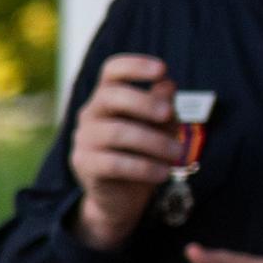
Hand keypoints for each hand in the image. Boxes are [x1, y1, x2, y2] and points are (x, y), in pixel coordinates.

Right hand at [69, 53, 187, 249]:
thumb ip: (163, 106)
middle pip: (111, 96)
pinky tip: (163, 173)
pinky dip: (144, 168)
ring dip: (154, 142)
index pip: (112, 70)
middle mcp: (91, 114)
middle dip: (144, 102)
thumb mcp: (160, 128)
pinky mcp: (84, 165)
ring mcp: (84, 139)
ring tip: (178, 154)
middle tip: (169, 115)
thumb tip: (167, 84)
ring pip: (117, 132)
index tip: (162, 69)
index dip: (134, 65)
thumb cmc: (144, 153)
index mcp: (108, 97)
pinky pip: (114, 163)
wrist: (122, 197)